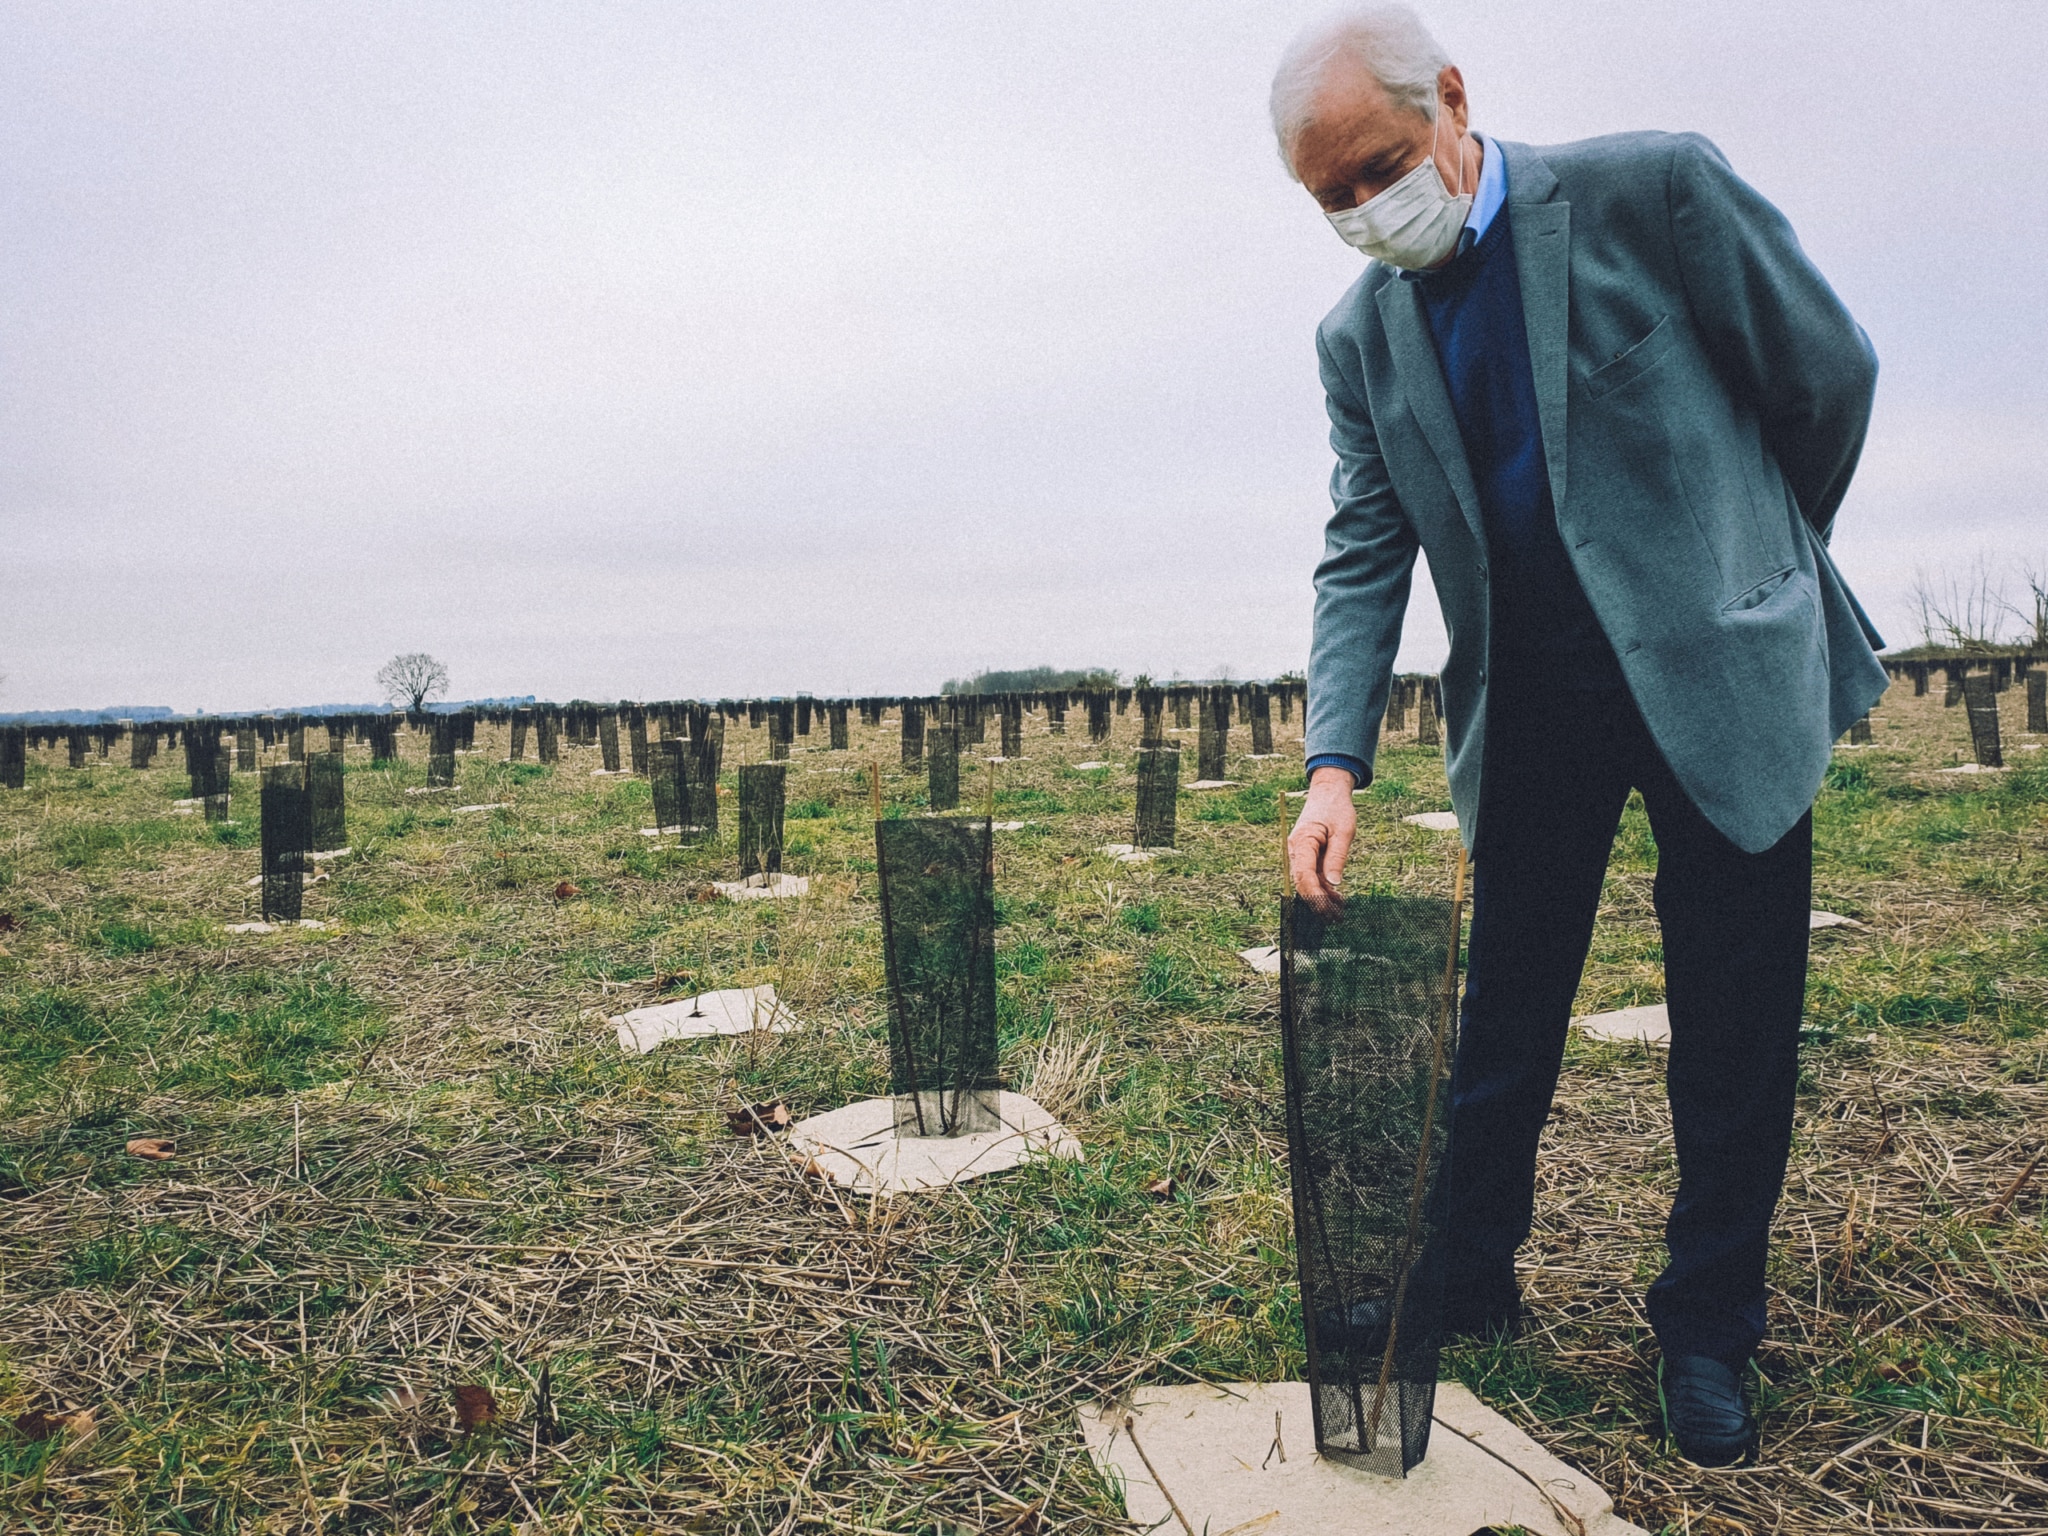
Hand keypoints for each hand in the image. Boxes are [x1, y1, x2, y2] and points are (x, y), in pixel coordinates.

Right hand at [1288, 765, 1357, 916]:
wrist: (1327, 793)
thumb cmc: (1336, 809)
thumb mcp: (1344, 831)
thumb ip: (1337, 857)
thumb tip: (1334, 884)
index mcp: (1302, 841)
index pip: (1304, 874)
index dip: (1314, 894)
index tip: (1326, 909)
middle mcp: (1296, 850)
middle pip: (1302, 882)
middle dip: (1318, 902)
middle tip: (1335, 918)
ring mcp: (1299, 854)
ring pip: (1307, 882)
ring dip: (1322, 898)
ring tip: (1339, 912)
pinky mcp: (1306, 856)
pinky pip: (1312, 876)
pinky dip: (1323, 888)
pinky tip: (1337, 899)